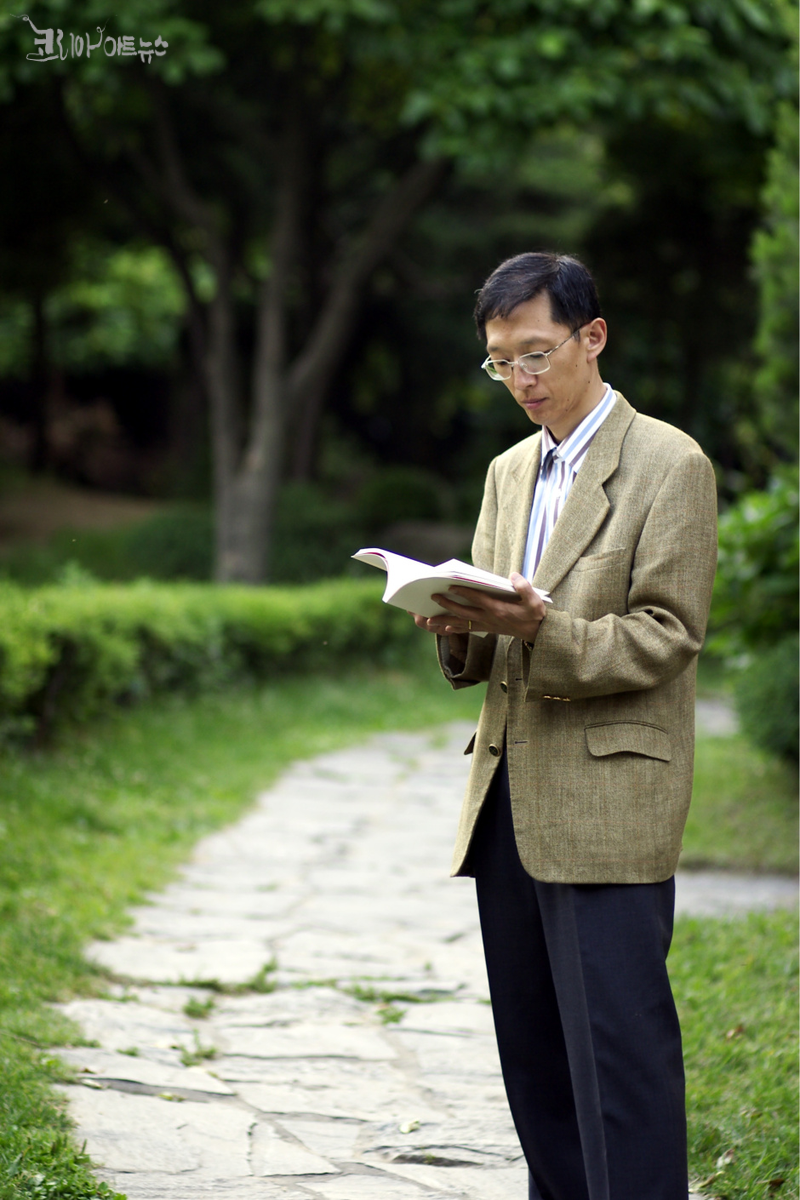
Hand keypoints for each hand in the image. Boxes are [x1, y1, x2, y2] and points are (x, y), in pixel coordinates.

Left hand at [409, 573, 545, 642]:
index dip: (463, 591)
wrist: (537, 633)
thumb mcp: (534, 600)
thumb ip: (524, 587)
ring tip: (429, 619)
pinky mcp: (487, 629)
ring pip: (461, 623)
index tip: (450, 585)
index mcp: (498, 609)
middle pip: (463, 611)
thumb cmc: (535, 614)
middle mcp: (488, 618)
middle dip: (447, 604)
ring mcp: (486, 625)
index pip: (477, 598)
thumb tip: (513, 575)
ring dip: (445, 621)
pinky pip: (467, 629)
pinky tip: (445, 629)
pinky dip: (455, 629)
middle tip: (433, 597)